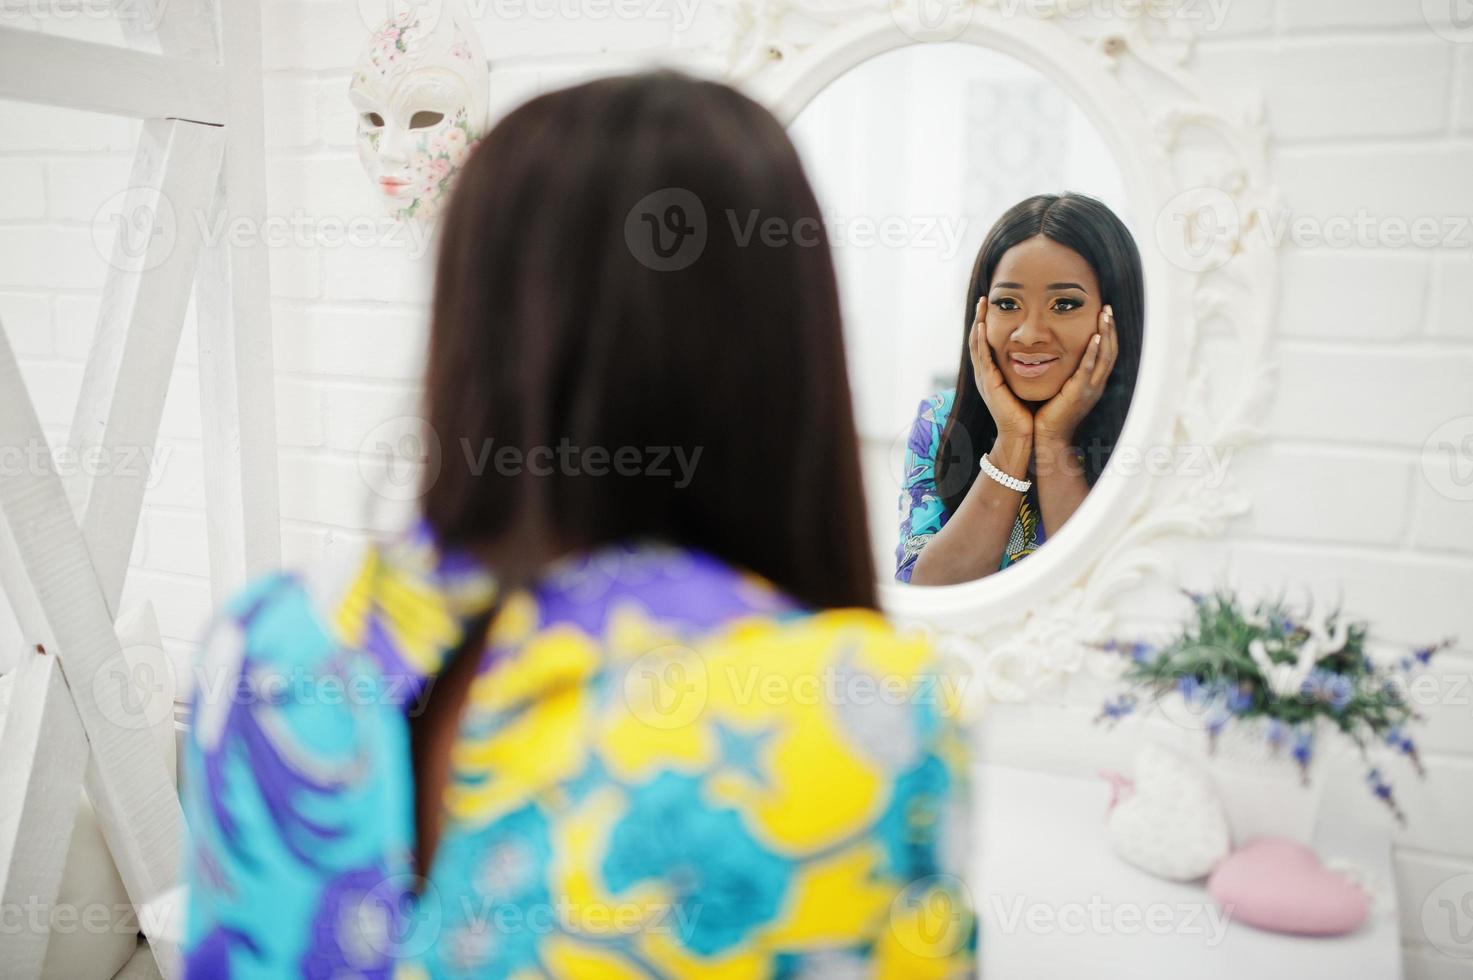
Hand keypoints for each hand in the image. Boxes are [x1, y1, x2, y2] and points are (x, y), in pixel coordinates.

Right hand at [970, 296, 1032, 441]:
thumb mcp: (1025, 386)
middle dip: (979, 318)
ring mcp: (984, 379)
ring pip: (976, 345)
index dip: (987, 324)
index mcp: (993, 375)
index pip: (986, 344)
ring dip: (977, 323)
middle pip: (977, 340)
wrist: (1022, 436)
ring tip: (980, 306)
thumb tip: (1041, 355)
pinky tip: (981, 327)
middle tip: (982, 299)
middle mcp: (985, 375)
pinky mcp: (988, 385)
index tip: (991, 307)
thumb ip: (1027, 370)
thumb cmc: (1027, 414)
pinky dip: (980, 342)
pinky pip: (982, 358)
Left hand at [1034, 304, 1117, 446]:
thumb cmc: (1050, 414)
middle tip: (1108, 308)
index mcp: (1092, 383)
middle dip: (1110, 329)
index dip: (1108, 334)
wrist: (1049, 439)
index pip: (1106, 354)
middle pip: (1110, 351)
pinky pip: (1088, 369)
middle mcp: (1096, 385)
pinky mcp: (1078, 394)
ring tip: (1105, 315)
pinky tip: (1095, 338)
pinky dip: (1093, 353)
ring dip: (1106, 334)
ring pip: (1105, 357)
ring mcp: (1090, 390)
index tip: (1105, 315)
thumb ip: (1065, 373)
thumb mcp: (1062, 389)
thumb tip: (1057, 353)